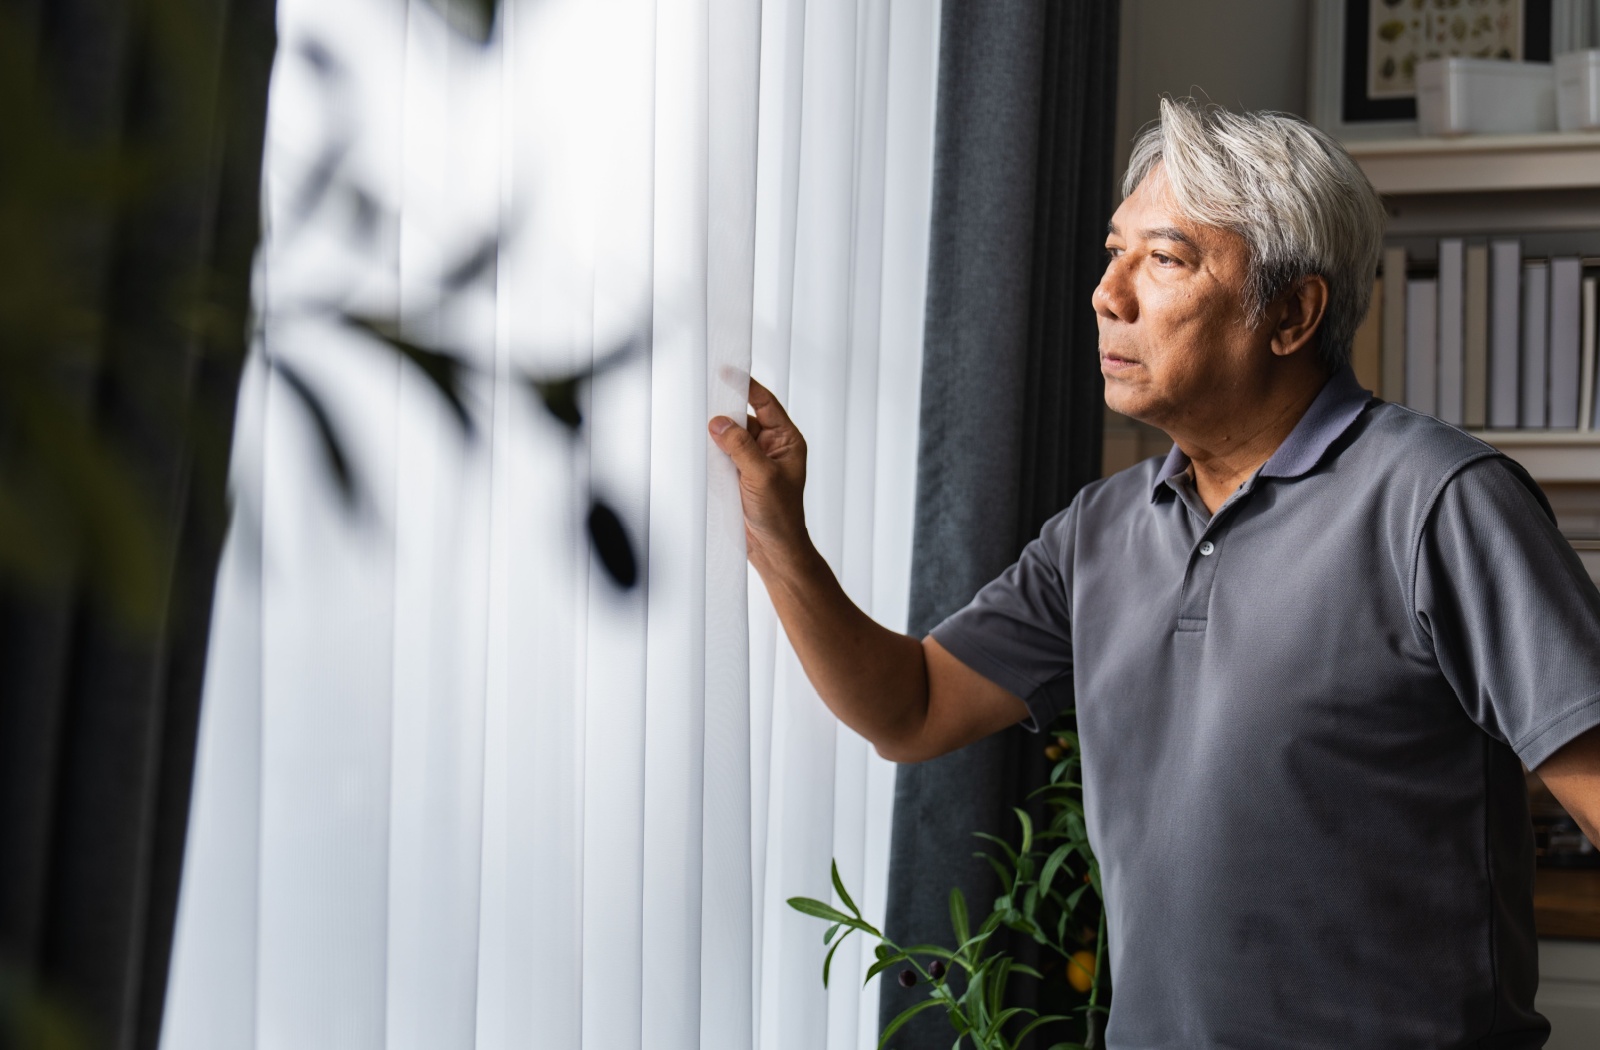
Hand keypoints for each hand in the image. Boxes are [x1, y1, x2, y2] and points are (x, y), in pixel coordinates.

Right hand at [708, 377, 810, 574]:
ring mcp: (755, 461)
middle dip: (726, 413)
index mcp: (787, 440)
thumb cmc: (780, 515)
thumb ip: (740, 446)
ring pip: (730, 436)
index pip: (765, 403)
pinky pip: (723, 455)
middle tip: (706, 403)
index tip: (727, 372)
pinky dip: (712, 453)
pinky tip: (703, 452)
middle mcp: (772, 447)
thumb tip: (719, 422)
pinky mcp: (740, 475)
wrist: (773, 550)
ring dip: (718, 436)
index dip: (746, 386)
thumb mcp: (761, 476)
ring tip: (702, 431)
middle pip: (745, 417)